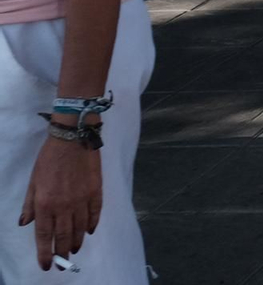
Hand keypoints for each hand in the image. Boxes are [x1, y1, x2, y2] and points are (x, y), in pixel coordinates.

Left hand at [19, 131, 101, 270]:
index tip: (46, 265)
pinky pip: (95, 213)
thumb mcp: (33, 182)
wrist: (73, 138)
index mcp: (45, 204)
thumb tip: (25, 223)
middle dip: (62, 251)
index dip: (44, 253)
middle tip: (62, 261)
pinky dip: (92, 224)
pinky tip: (90, 231)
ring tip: (75, 249)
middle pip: (64, 235)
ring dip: (77, 241)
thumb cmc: (49, 159)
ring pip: (81, 228)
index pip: (44, 235)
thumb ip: (29, 204)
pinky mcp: (96, 191)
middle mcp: (64, 205)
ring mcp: (82, 199)